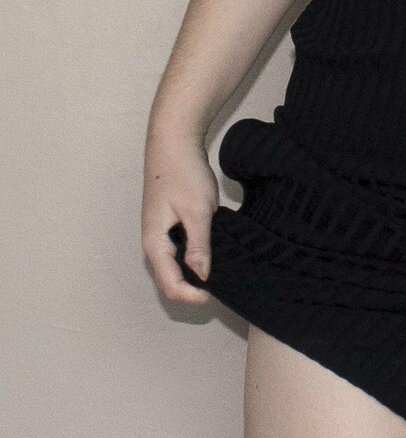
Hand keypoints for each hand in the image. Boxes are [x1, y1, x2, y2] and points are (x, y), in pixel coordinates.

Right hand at [142, 124, 219, 304]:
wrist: (173, 142)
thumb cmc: (182, 173)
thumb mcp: (197, 211)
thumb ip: (199, 246)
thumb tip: (202, 276)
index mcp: (154, 244)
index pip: (170, 285)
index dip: (193, 295)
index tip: (215, 292)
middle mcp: (152, 243)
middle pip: (170, 279)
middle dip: (193, 288)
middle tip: (220, 284)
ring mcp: (158, 233)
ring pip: (174, 266)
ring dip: (193, 273)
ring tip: (218, 269)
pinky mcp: (166, 224)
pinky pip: (177, 251)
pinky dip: (193, 257)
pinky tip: (211, 251)